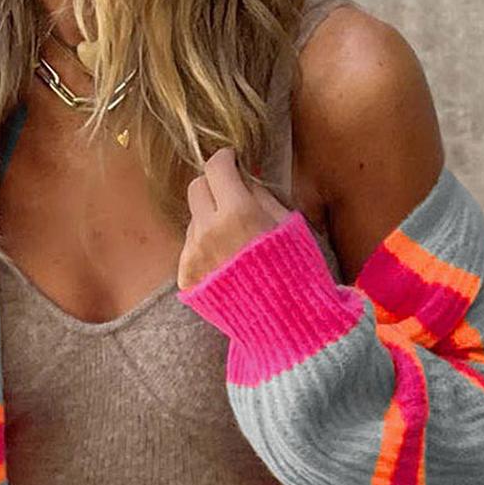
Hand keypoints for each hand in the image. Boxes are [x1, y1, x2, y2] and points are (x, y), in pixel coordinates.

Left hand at [178, 146, 291, 290]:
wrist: (285, 325)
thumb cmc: (297, 273)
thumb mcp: (290, 224)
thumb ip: (261, 195)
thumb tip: (243, 177)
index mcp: (238, 212)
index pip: (216, 167)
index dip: (225, 160)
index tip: (232, 161)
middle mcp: (208, 231)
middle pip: (196, 187)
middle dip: (213, 186)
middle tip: (231, 196)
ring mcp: (193, 256)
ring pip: (194, 220)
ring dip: (209, 220)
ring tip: (235, 242)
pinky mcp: (186, 277)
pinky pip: (190, 248)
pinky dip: (205, 248)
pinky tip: (226, 264)